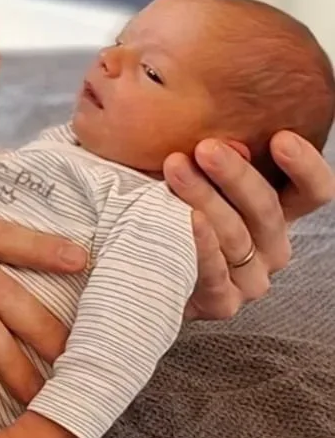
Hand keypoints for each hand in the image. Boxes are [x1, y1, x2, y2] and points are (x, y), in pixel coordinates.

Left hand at [164, 132, 334, 319]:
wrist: (126, 246)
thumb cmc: (163, 192)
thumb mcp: (191, 164)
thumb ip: (216, 150)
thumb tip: (229, 136)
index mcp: (273, 206)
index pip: (311, 190)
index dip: (305, 167)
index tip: (281, 139)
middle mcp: (270, 244)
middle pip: (268, 210)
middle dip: (236, 175)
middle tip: (206, 148)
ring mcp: (249, 277)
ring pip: (237, 237)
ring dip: (205, 199)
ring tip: (174, 168)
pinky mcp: (221, 301)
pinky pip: (215, 274)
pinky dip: (201, 245)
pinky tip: (187, 220)